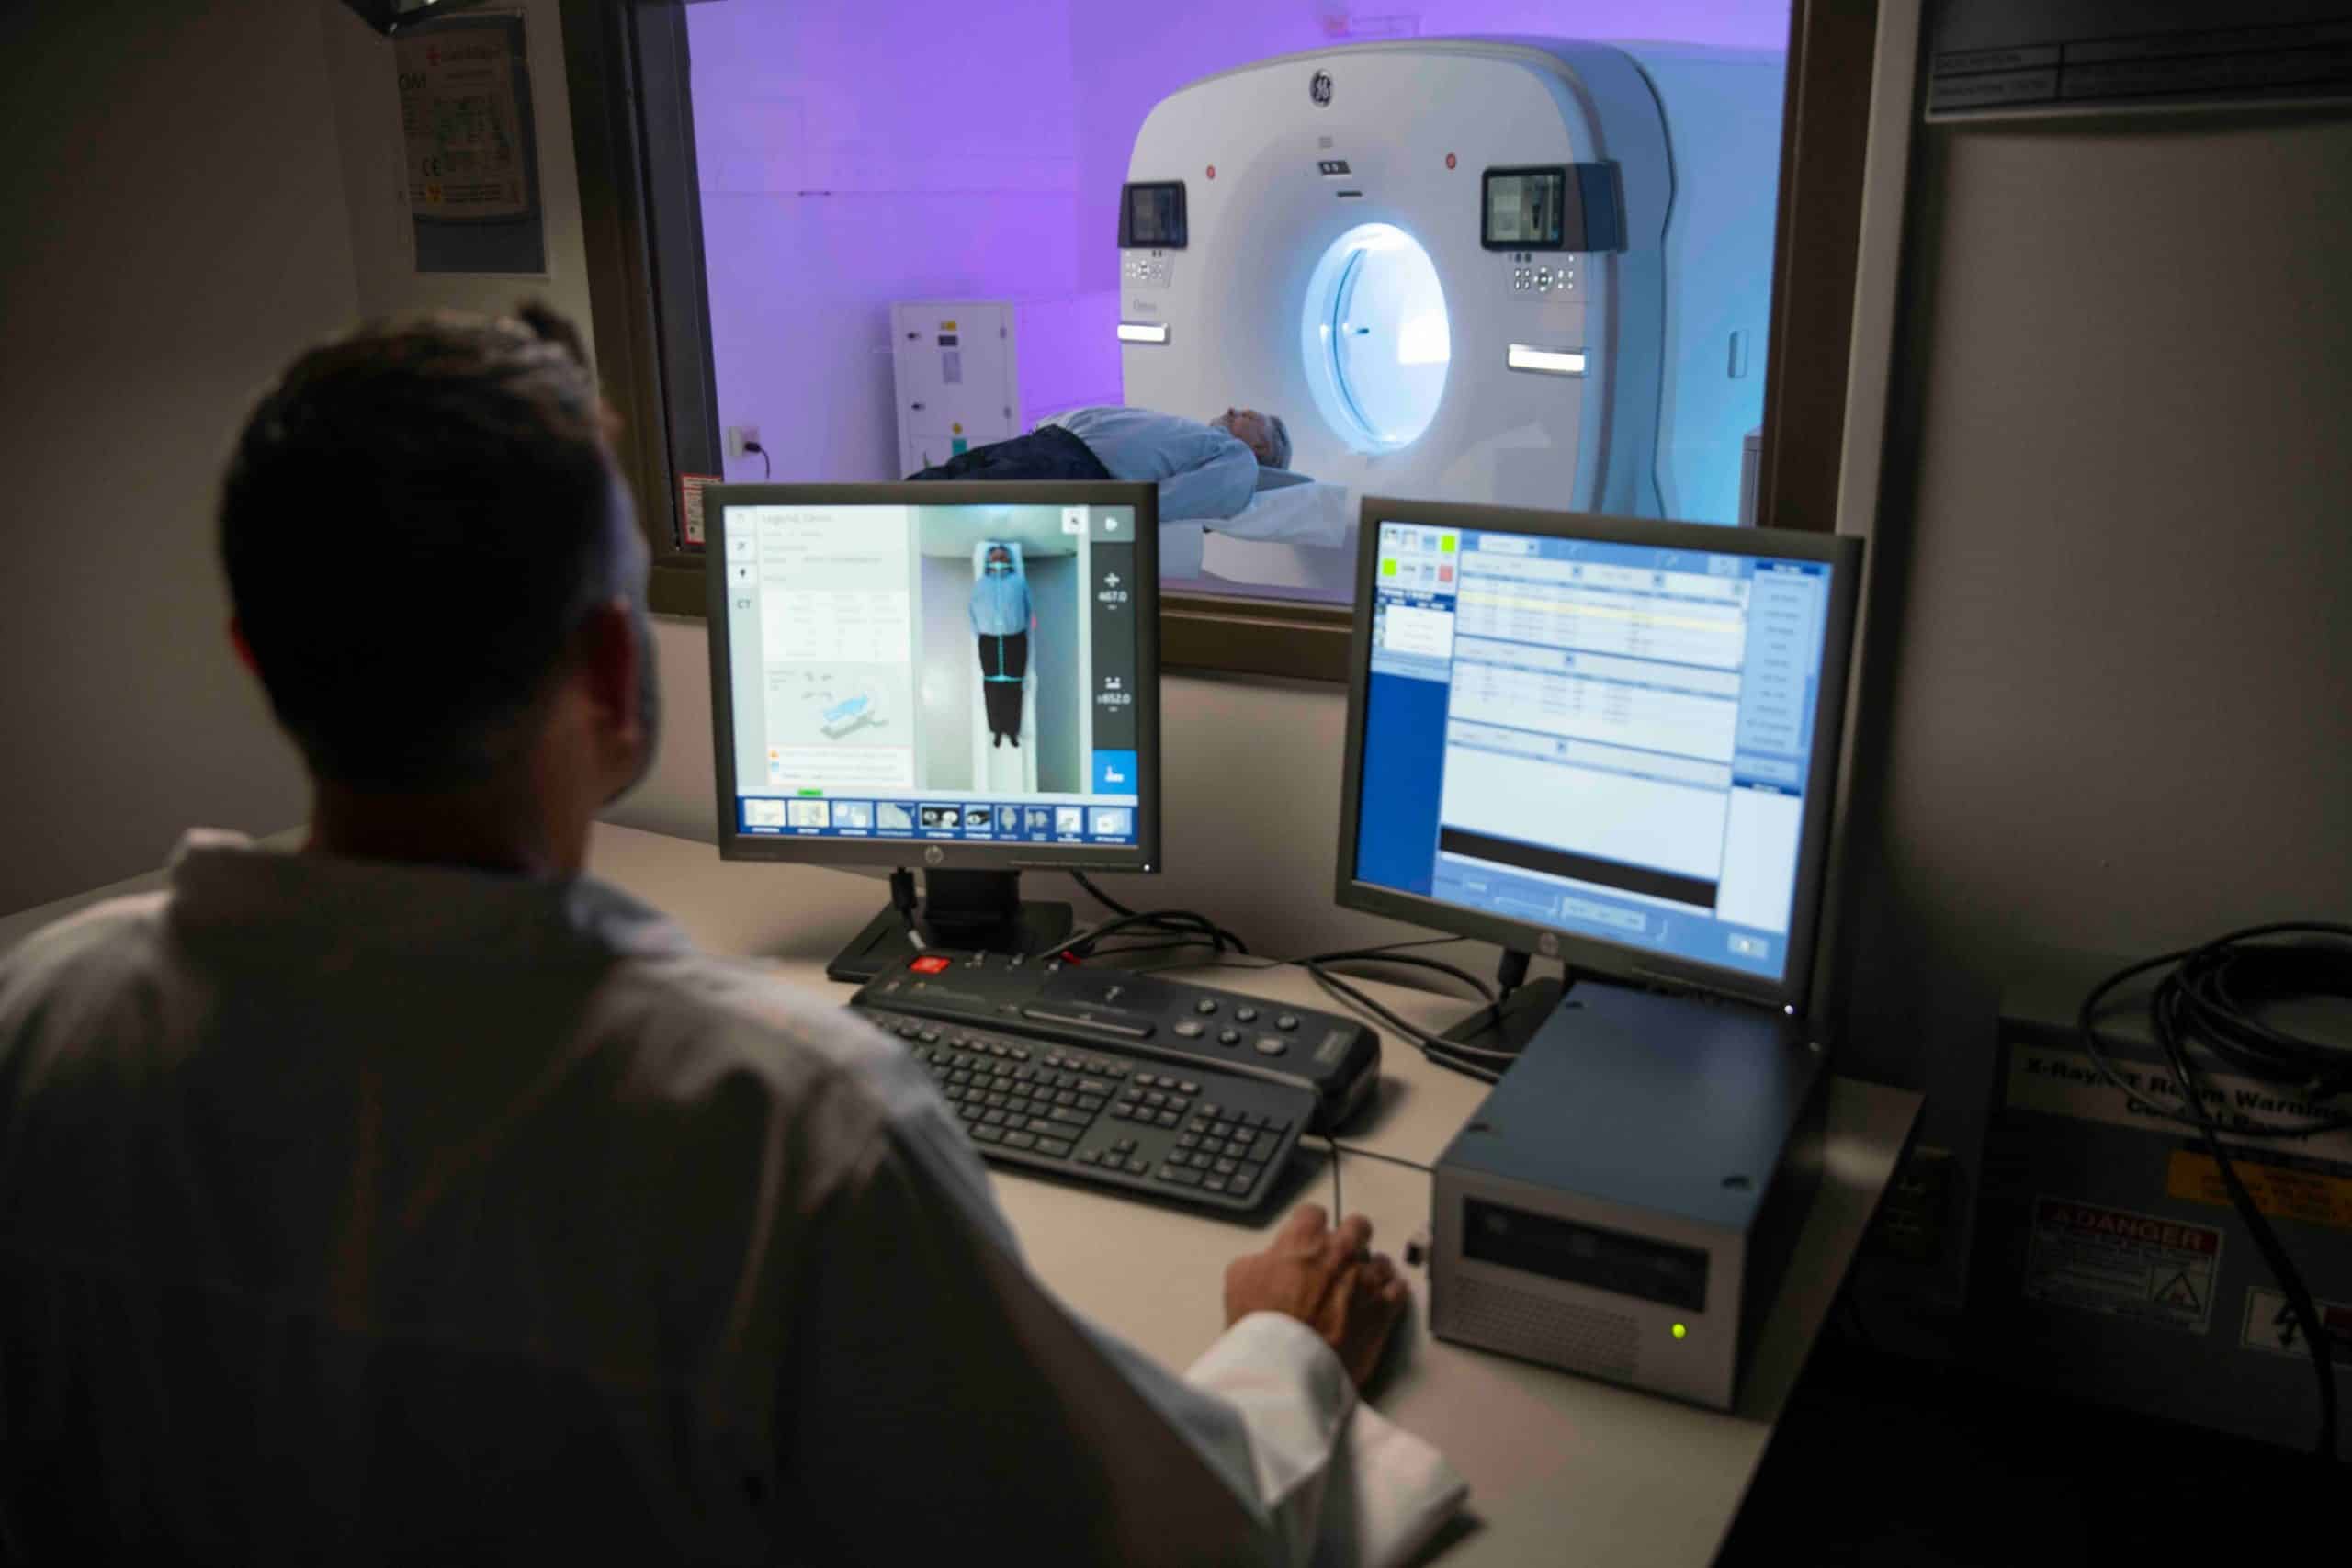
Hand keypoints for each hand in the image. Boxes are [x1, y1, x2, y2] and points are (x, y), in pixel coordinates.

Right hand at [1223, 1204, 1407, 1388]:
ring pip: (1380, 1259)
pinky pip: (1398, 1289)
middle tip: (1341, 1253)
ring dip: (1371, 1268)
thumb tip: (1269, 1261)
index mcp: (1304, 1239)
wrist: (1287, 1364)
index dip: (1309, 1226)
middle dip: (1351, 1236)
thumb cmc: (1263, 1324)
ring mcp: (1366, 1280)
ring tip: (1361, 1282)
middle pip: (1358, 1225)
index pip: (1313, 1213)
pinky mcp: (1384, 1310)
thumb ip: (1260, 1259)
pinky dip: (1390, 1292)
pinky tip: (1381, 1298)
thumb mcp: (1239, 1279)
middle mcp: (1340, 1252)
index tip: (1308, 1236)